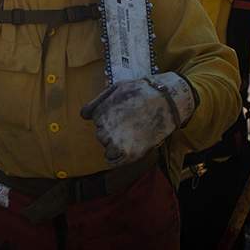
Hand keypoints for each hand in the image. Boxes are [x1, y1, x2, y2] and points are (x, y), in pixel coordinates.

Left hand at [80, 72, 195, 165]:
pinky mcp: (129, 154)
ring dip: (116, 144)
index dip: (108, 118)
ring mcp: (116, 143)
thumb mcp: (116, 88)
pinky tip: (128, 148)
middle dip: (111, 131)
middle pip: (100, 135)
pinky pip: (113, 161)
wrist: (165, 101)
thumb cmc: (141, 91)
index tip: (121, 114)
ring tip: (132, 134)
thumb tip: (84, 116)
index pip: (95, 122)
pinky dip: (118, 158)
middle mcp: (105, 130)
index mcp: (100, 114)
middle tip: (129, 124)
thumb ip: (97, 102)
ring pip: (107, 148)